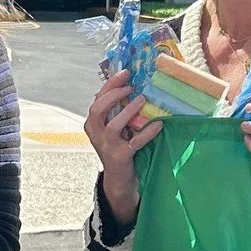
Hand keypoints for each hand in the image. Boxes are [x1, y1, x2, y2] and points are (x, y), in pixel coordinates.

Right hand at [83, 71, 162, 223]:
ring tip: (142, 100)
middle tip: (130, 87)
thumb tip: (126, 84)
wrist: (119, 177)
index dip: (110, 85)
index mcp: (92, 124)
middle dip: (113, 95)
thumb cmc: (118, 147)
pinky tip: (158, 124)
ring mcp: (107, 146)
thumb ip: (114, 109)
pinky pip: (135, 142)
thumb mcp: (112, 127)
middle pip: (98, 110)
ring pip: (114, 126)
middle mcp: (96, 134)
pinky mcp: (121, 156)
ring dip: (128, 111)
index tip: (125, 73)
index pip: (97, 100)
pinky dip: (147, 132)